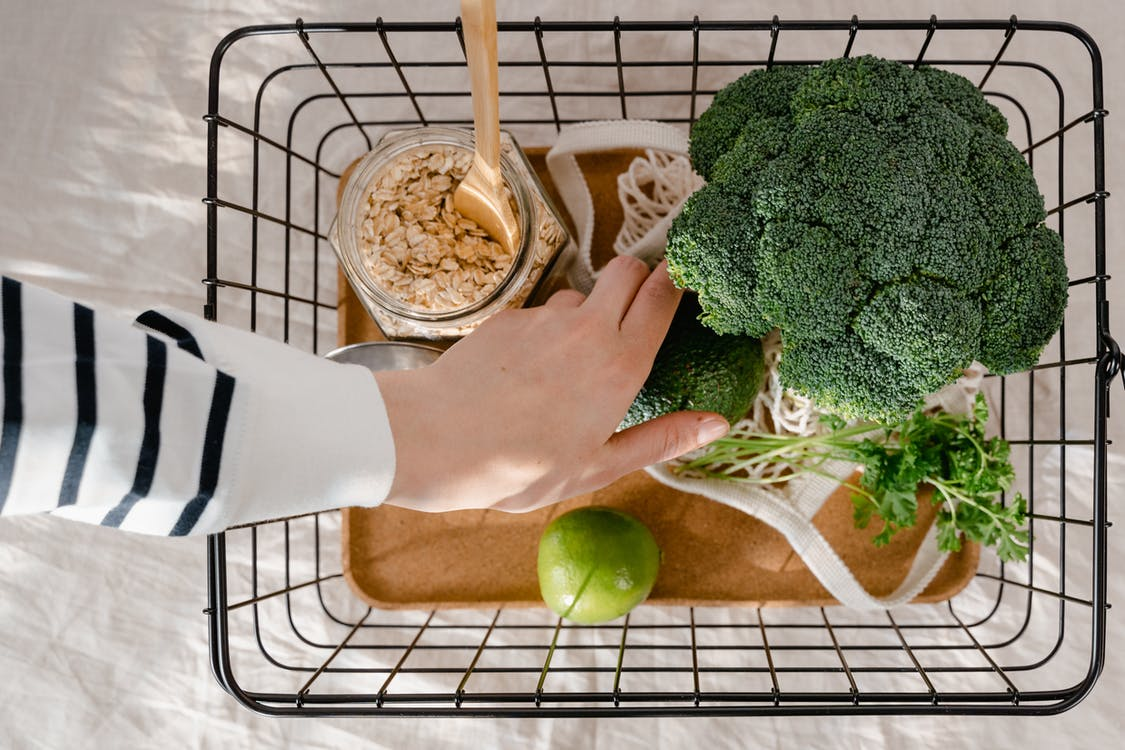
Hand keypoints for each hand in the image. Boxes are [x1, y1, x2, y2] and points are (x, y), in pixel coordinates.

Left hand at [374, 256, 730, 512]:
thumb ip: (662, 439)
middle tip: (637, 307)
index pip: (661, 296)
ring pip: (581, 294)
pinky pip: (541, 314)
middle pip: (626, 269)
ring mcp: (543, 319)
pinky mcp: (508, 318)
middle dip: (638, 276)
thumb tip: (717, 423)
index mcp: (620, 366)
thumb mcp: (599, 466)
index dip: (677, 281)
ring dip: (587, 312)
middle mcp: (586, 329)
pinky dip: (546, 333)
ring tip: (571, 362)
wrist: (438, 441)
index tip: (684, 282)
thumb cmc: (520, 466)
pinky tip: (527, 374)